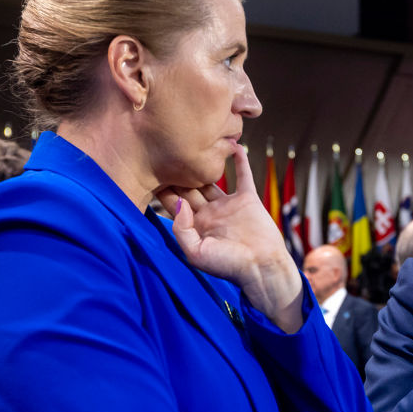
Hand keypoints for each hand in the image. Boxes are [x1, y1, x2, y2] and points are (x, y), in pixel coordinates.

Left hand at [157, 146, 303, 332]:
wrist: (261, 267)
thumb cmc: (229, 266)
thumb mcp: (196, 253)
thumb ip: (182, 229)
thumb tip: (179, 203)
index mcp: (195, 226)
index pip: (174, 203)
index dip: (163, 188)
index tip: (151, 170)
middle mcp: (210, 213)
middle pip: (189, 187)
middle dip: (177, 172)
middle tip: (166, 150)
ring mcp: (229, 205)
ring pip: (212, 179)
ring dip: (203, 164)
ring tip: (193, 144)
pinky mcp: (248, 200)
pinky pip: (243, 176)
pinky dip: (240, 161)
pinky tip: (234, 146)